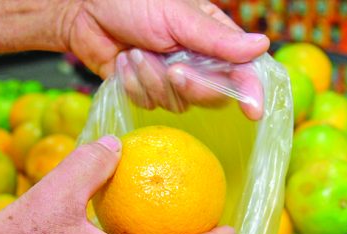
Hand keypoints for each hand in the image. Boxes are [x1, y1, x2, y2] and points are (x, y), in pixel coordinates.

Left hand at [67, 0, 268, 118]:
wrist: (85, 9)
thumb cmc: (133, 1)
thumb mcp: (179, 15)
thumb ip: (218, 39)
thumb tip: (262, 46)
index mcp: (214, 38)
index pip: (244, 71)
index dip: (251, 92)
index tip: (253, 110)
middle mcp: (197, 61)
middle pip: (213, 96)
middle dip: (190, 85)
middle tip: (172, 67)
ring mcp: (172, 78)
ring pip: (178, 103)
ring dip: (152, 78)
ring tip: (135, 51)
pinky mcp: (147, 90)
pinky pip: (149, 104)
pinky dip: (133, 84)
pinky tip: (124, 62)